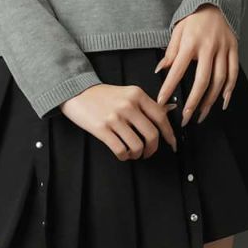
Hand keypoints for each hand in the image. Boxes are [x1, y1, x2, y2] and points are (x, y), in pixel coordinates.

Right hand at [59, 82, 177, 158]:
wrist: (76, 92)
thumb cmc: (103, 95)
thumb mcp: (127, 93)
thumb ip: (145, 104)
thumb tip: (167, 114)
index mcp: (137, 94)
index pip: (161, 117)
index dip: (169, 134)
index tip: (172, 143)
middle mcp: (128, 105)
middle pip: (152, 135)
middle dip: (152, 149)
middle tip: (148, 152)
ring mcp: (114, 117)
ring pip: (137, 146)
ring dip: (137, 154)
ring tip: (132, 153)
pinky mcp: (101, 129)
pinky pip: (121, 150)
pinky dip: (124, 156)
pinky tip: (122, 153)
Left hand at [155, 5, 238, 124]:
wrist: (216, 2)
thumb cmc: (194, 18)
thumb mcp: (178, 31)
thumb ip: (170, 52)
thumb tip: (160, 70)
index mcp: (191, 42)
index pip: (178, 69)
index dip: (169, 86)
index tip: (162, 101)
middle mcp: (209, 46)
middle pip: (203, 80)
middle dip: (194, 101)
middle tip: (186, 117)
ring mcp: (224, 49)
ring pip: (220, 80)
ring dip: (211, 100)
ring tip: (202, 113)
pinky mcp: (234, 49)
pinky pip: (233, 73)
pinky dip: (229, 89)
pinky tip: (222, 101)